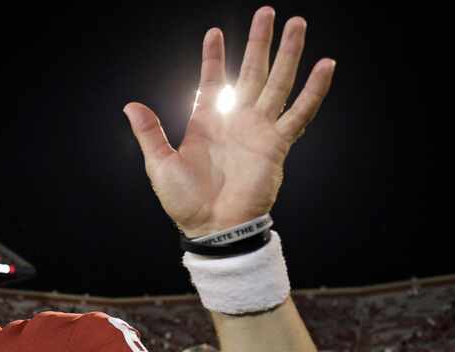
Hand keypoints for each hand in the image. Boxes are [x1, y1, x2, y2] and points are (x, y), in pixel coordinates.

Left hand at [123, 6, 335, 236]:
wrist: (212, 228)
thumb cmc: (185, 202)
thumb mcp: (159, 164)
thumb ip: (149, 133)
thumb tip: (130, 105)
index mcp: (206, 123)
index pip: (212, 81)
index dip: (214, 58)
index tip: (214, 33)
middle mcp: (235, 121)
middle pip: (251, 72)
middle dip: (259, 43)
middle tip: (266, 12)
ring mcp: (258, 131)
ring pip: (277, 83)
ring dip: (288, 54)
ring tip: (297, 24)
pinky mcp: (276, 145)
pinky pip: (299, 114)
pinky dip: (313, 91)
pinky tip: (325, 66)